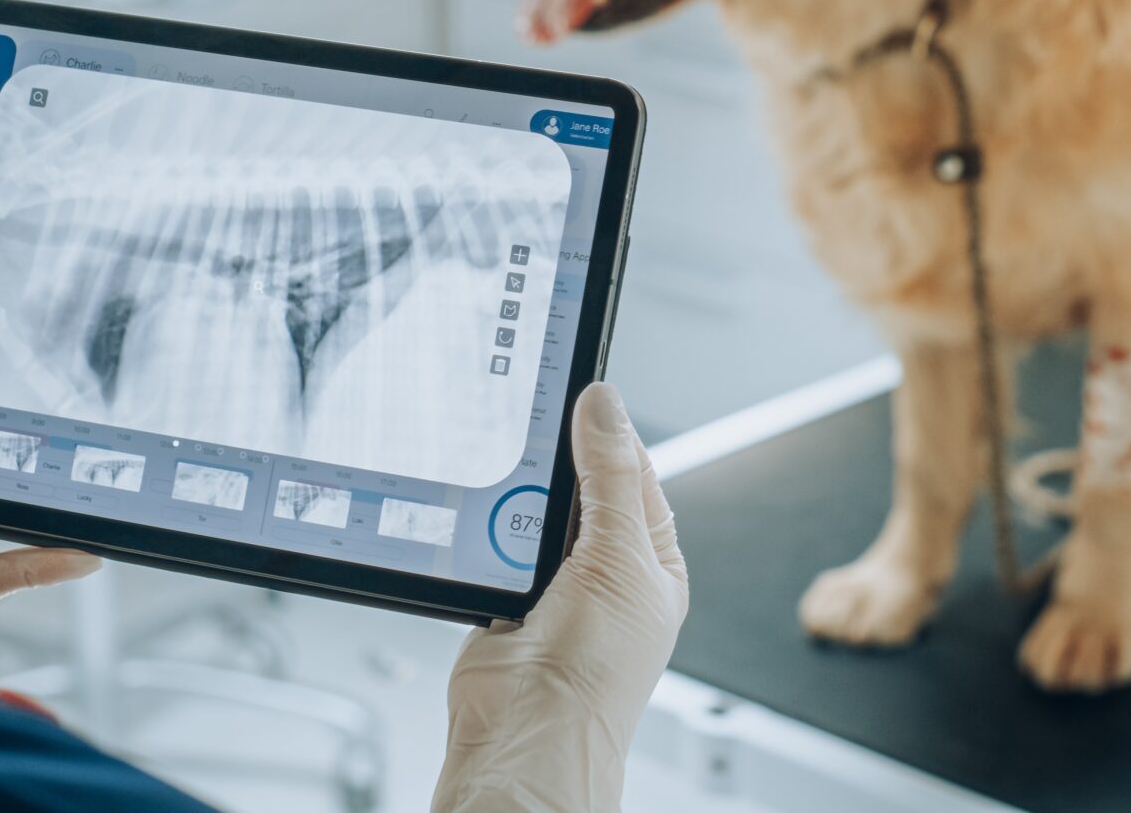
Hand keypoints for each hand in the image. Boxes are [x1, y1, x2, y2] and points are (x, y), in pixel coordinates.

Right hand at [433, 384, 687, 812]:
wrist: (526, 736)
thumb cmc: (593, 678)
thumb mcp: (617, 559)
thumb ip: (610, 478)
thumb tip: (606, 408)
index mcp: (652, 562)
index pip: (634, 473)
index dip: (608, 433)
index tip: (581, 393)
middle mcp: (606, 574)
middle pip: (578, 489)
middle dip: (555, 463)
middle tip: (530, 424)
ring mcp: (554, 588)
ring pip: (530, 515)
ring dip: (515, 499)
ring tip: (503, 472)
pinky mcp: (505, 600)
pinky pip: (492, 546)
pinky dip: (483, 530)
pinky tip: (478, 515)